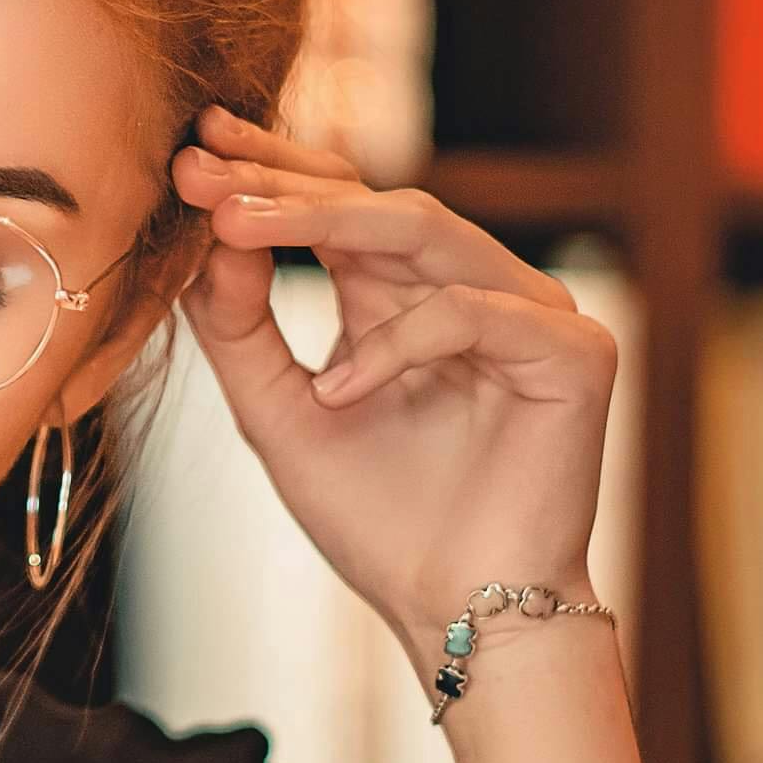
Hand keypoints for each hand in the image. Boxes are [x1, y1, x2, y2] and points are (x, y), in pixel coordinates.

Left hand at [170, 111, 617, 672]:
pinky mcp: (575, 352)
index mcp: (404, 296)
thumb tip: (203, 234)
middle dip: (282, 181)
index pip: (340, 203)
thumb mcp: (278, 412)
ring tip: (233, 227)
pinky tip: (336, 391)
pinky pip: (470, 313)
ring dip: (321, 223)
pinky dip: (395, 345)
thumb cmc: (377, 522)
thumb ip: (238, 328)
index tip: (188, 149)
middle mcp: (471, 288)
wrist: (454, 614)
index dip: (270, 169)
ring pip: (423, 230)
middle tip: (200, 169)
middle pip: (376, 199)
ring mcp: (531, 313)